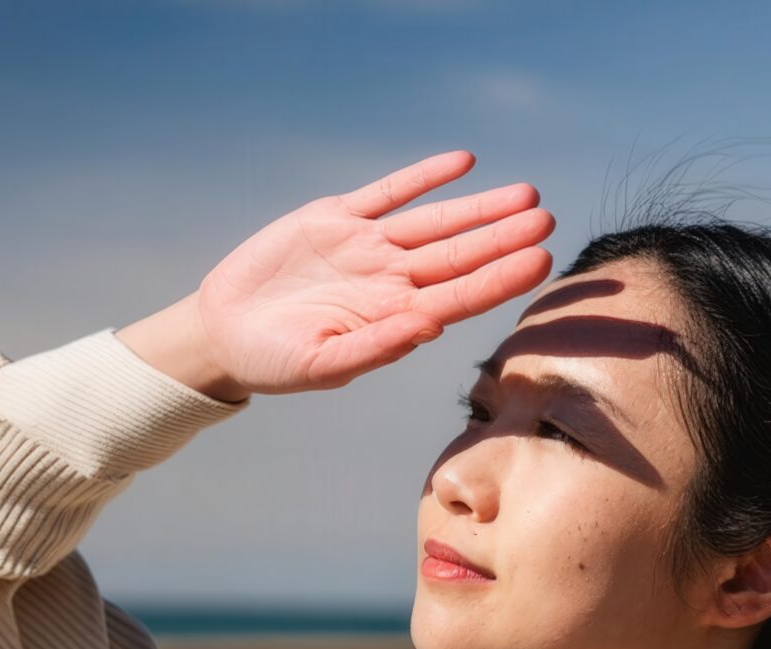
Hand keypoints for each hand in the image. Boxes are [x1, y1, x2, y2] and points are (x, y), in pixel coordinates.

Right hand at [189, 149, 554, 398]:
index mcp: (396, 318)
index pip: (462, 296)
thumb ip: (374, 347)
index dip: (500, 279)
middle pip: (460, 255)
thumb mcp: (321, 364)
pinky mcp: (337, 218)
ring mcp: (369, 248)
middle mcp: (392, 281)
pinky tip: (463, 163)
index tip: (539, 261)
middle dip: (503, 238)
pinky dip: (424, 177)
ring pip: (436, 222)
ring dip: (479, 208)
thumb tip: (428, 328)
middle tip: (546, 219)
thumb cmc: (275, 362)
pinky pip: (390, 192)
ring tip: (526, 194)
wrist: (225, 331)